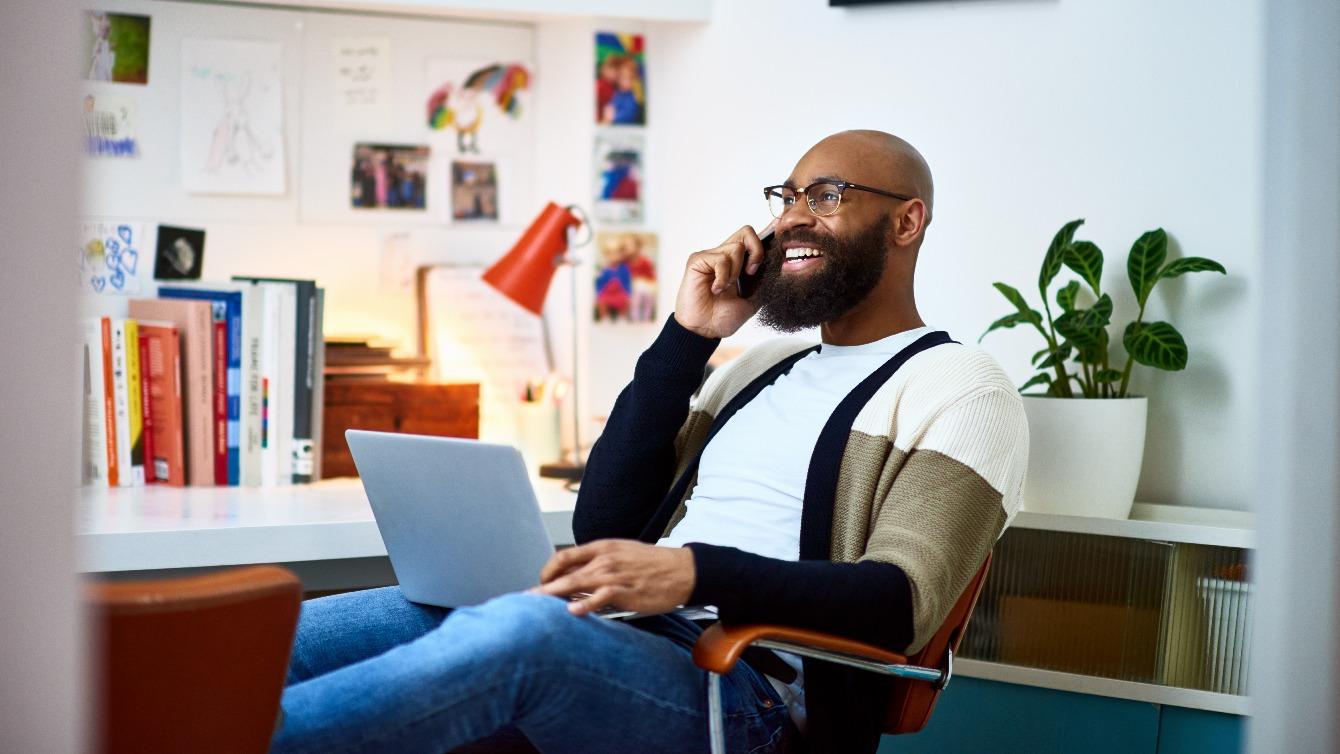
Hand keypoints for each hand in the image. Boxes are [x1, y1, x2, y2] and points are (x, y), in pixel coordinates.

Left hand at [533, 539, 695, 616]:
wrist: (684, 570)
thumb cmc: (653, 565)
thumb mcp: (622, 556)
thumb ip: (598, 565)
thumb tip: (575, 581)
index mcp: (603, 547)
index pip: (564, 556)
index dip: (547, 570)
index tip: (540, 583)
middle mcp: (605, 558)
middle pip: (565, 571)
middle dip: (543, 586)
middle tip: (525, 599)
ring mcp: (615, 574)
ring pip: (577, 582)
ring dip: (554, 594)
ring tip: (537, 605)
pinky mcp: (627, 591)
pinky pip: (601, 597)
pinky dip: (586, 604)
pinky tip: (572, 611)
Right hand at [673, 224, 771, 338]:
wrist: (705, 330)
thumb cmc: (723, 317)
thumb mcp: (753, 299)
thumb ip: (763, 282)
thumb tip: (780, 265)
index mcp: (738, 263)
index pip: (753, 239)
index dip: (766, 238)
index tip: (774, 249)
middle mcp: (724, 255)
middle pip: (747, 232)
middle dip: (756, 251)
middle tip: (751, 273)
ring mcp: (710, 256)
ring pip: (736, 248)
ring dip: (735, 272)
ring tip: (726, 288)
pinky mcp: (698, 260)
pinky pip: (720, 259)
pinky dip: (723, 277)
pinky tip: (715, 289)